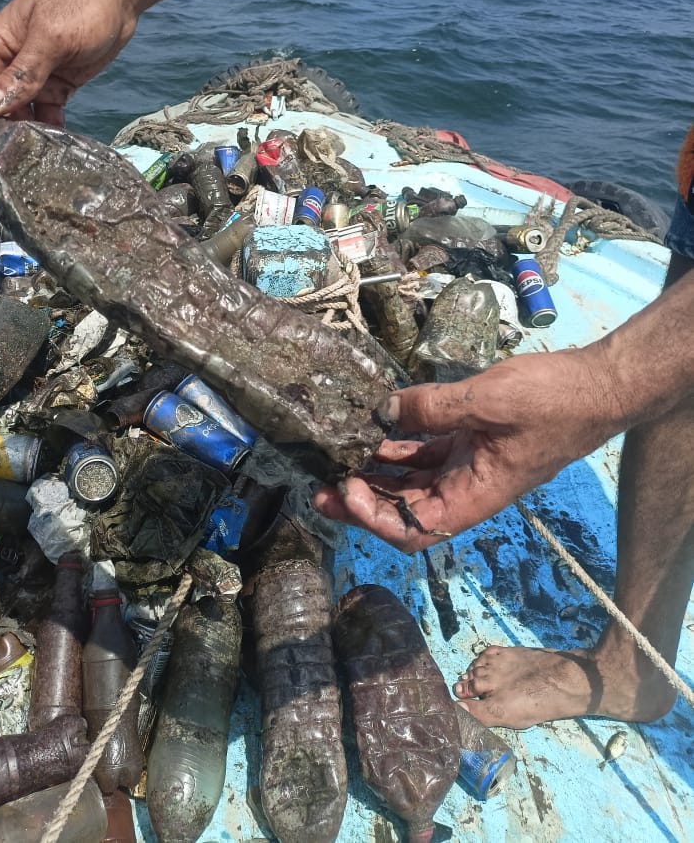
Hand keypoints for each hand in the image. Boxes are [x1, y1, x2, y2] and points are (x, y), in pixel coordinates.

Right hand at [0, 0, 136, 176]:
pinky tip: (52, 156)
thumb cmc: (81, 2)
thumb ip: (22, 74)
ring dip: (16, 145)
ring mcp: (29, 78)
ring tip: (25, 172)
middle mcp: (3, 66)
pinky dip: (45, 136)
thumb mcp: (51, 38)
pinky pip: (43, 119)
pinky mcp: (54, 87)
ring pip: (13, 120)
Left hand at [314, 346, 621, 552]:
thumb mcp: (486, 401)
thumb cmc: (553, 401)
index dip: (375, 520)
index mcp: (475, 496)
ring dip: (373, 471)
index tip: (348, 490)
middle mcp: (467, 488)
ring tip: (335, 454)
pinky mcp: (469, 440)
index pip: (413, 530)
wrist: (596, 385)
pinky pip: (423, 450)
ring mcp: (467, 465)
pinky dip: (396, 443)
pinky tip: (370, 426)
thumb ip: (431, 408)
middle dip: (360, 499)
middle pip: (403, 509)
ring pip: (409, 479)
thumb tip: (382, 410)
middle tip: (319, 483)